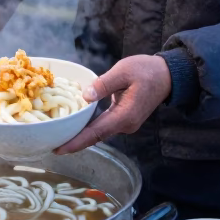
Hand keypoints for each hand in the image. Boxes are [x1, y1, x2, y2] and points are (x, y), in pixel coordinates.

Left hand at [54, 55, 171, 153]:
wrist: (167, 75)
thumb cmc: (147, 70)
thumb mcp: (123, 71)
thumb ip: (103, 84)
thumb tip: (85, 97)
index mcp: (124, 116)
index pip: (95, 133)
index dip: (76, 142)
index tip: (59, 149)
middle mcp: (125, 125)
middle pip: (95, 137)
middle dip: (74, 142)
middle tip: (51, 144)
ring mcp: (126, 123)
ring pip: (99, 132)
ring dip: (81, 135)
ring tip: (60, 135)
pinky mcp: (125, 118)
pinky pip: (104, 125)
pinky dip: (90, 128)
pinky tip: (77, 125)